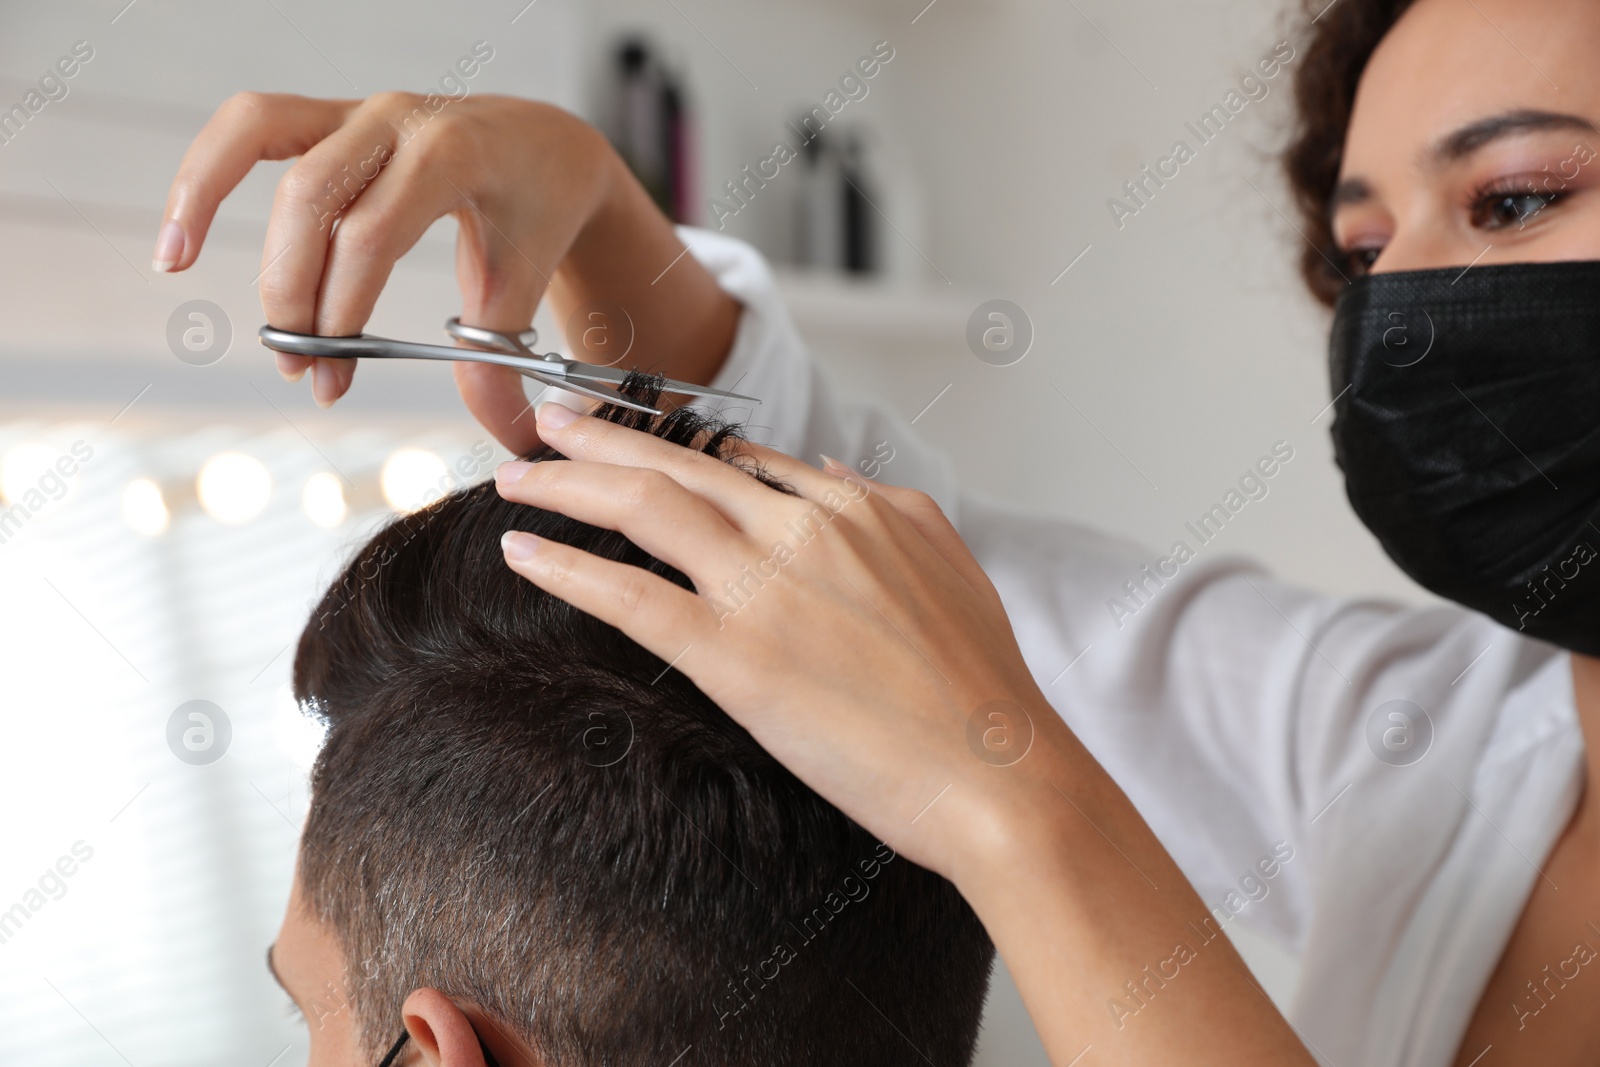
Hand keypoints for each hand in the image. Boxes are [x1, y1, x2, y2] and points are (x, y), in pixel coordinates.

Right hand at [156, 92, 737, 451]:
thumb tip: (504, 439)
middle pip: (311, 198)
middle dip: (292, 292)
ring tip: (178, 268)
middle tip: (299, 369)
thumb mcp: (528, 282)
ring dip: (210, 205)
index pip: (373, 235)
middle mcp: (398, 119)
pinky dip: (205, 171)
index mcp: (453, 155)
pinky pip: (251, 127)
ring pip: (258, 138)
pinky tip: (178, 235)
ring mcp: (360, 110)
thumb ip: (499, 359)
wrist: (547, 146)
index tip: (334, 379)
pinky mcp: (332, 117)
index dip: (342, 311)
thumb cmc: (537, 210)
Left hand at [494, 405, 1317, 1066]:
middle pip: (678, 462)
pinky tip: (523, 552)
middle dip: (602, 437)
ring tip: (518, 473)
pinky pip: (629, 596)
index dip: (676, 444)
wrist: (1001, 772)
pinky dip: (567, 568)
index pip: (742, 457)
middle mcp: (804, 527)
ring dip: (569, 483)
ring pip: (644, 508)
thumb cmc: (982, 685)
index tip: (633, 441)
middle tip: (549, 423)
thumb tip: (825, 471)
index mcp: (856, 506)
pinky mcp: (734, 656)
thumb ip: (881, 507)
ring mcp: (765, 586)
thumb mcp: (946, 560)